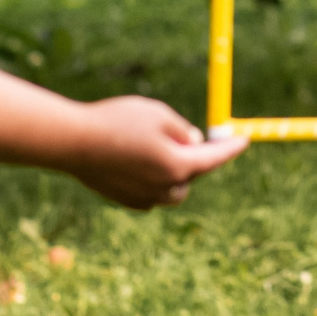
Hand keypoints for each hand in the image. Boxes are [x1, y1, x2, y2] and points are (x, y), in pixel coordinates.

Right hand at [66, 95, 248, 207]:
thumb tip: (195, 142)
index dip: (230, 148)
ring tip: (160, 148)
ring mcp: (144, 198)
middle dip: (196, 159)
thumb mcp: (158, 114)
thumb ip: (183, 130)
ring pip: (172, 189)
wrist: (72, 143)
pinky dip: (154, 180)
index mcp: (177, 166)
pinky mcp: (126, 201)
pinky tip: (139, 161)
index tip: (243, 141)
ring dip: (175, 172)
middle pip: (192, 176)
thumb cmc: (117, 122)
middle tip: (192, 139)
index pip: (214, 159)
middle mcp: (164, 188)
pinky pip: (152, 193)